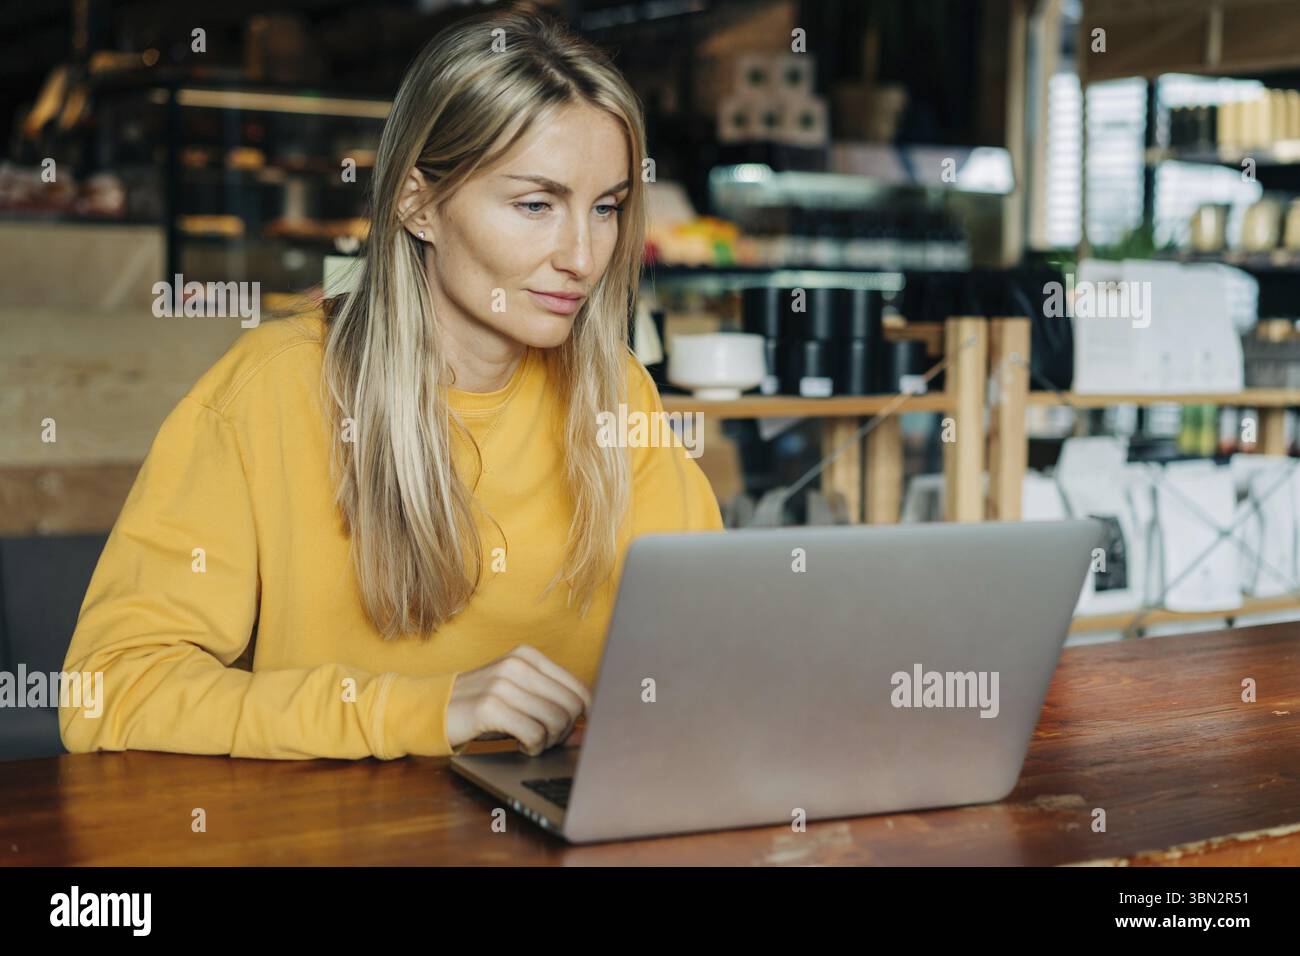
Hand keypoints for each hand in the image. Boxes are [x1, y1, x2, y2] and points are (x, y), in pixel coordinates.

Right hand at [445, 645, 591, 755]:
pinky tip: (521, 746)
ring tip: (532, 743)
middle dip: (565, 731)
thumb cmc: (480, 707)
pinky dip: (533, 747)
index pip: (580, 688)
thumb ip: (551, 705)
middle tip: (546, 740)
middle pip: (572, 706)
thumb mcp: (518, 698)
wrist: (430, 710)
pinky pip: (533, 734)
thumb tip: (585, 730)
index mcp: (529, 656)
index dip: (585, 716)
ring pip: (556, 721)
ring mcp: (503, 683)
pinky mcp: (490, 707)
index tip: (576, 732)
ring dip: (548, 741)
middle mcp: (518, 664)